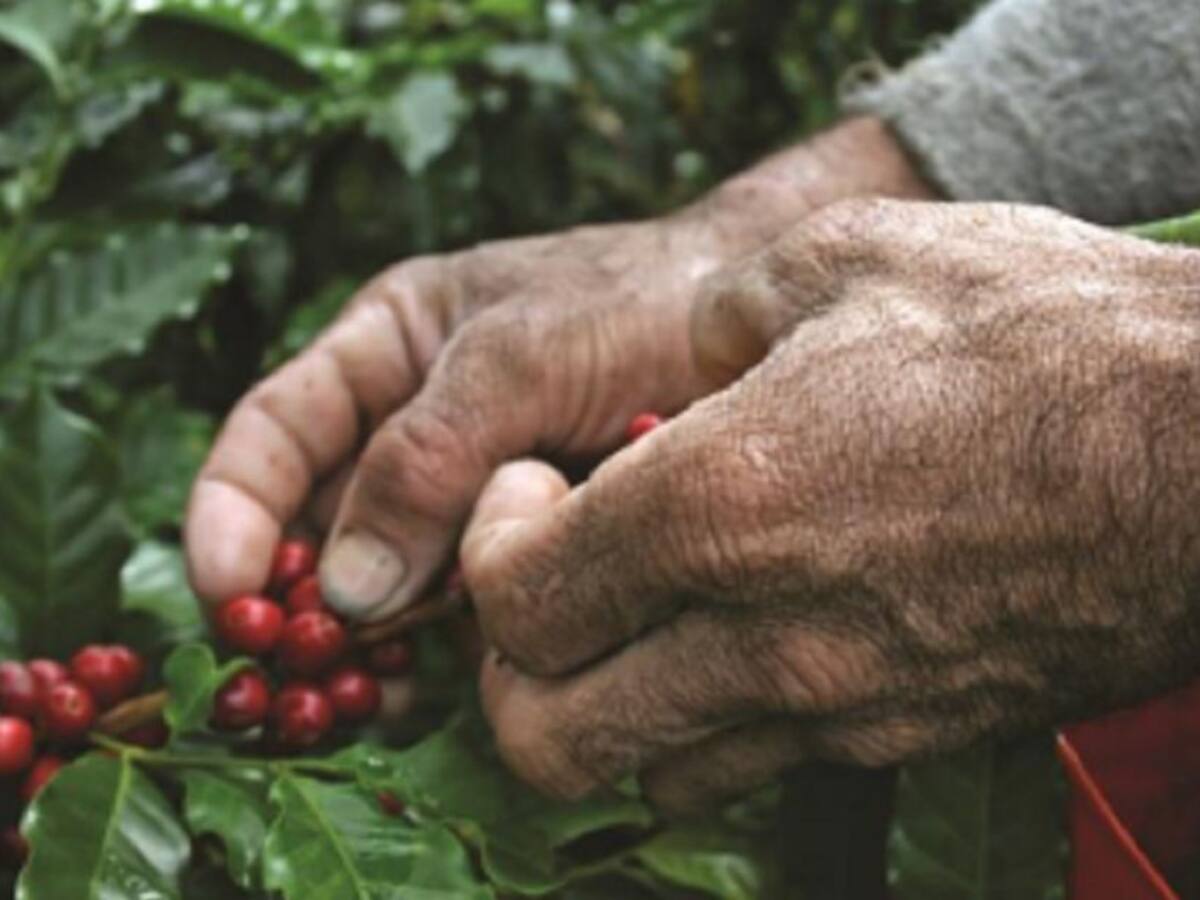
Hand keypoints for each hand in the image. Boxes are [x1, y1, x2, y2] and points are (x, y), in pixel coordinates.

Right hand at [185, 118, 930, 620]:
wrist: (754, 332)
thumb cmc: (634, 305)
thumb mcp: (517, 355)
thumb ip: (426, 457)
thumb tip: (345, 589)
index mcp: (385, 355)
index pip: (273, 436)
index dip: (232, 516)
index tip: (226, 595)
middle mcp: (414, 435)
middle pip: (321, 532)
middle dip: (303, 605)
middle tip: (302, 677)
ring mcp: (468, 502)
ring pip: (388, 591)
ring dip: (373, 648)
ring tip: (381, 691)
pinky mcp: (522, 553)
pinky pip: (463, 619)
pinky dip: (449, 660)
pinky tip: (460, 683)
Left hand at [460, 199, 1199, 814]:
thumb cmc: (1044, 337)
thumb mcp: (850, 258)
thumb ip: (721, 313)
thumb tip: (685, 361)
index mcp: (721, 503)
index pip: (518, 599)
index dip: (490, 549)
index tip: (530, 492)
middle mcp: (763, 634)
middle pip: (550, 735)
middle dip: (515, 669)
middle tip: (547, 586)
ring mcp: (838, 707)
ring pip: (648, 778)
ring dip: (610, 707)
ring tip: (641, 617)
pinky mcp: (905, 739)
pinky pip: (758, 771)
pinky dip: (710, 727)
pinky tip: (744, 641)